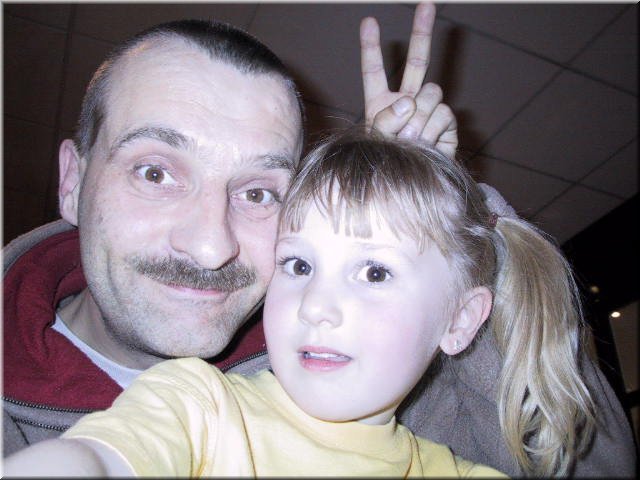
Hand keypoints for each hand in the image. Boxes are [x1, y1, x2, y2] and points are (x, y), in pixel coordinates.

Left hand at [360, 2, 457, 157]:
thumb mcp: (374, 143)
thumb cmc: (385, 165)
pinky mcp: (446, 124)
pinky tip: (426, 144)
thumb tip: (410, 101)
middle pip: (418, 62)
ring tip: (409, 141)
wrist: (409, 188)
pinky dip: (432, 130)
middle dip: (422, 32)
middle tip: (426, 3)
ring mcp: (428, 111)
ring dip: (419, 118)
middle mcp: (407, 101)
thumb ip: (385, 119)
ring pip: (431, 92)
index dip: (371, 47)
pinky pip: (442, 114)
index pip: (374, 71)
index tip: (369, 21)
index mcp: (381, 103)